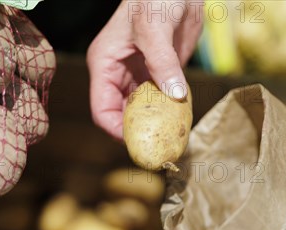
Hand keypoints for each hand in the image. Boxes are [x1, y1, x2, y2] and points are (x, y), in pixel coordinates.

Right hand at [87, 0, 202, 139]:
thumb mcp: (154, 28)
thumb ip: (163, 62)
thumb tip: (174, 94)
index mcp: (105, 65)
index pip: (102, 110)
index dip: (117, 130)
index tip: (140, 141)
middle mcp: (119, 75)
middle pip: (122, 116)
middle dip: (139, 131)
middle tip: (160, 144)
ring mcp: (139, 77)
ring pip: (143, 112)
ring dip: (156, 124)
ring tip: (173, 134)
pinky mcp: (159, 76)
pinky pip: (162, 102)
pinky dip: (171, 112)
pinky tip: (183, 118)